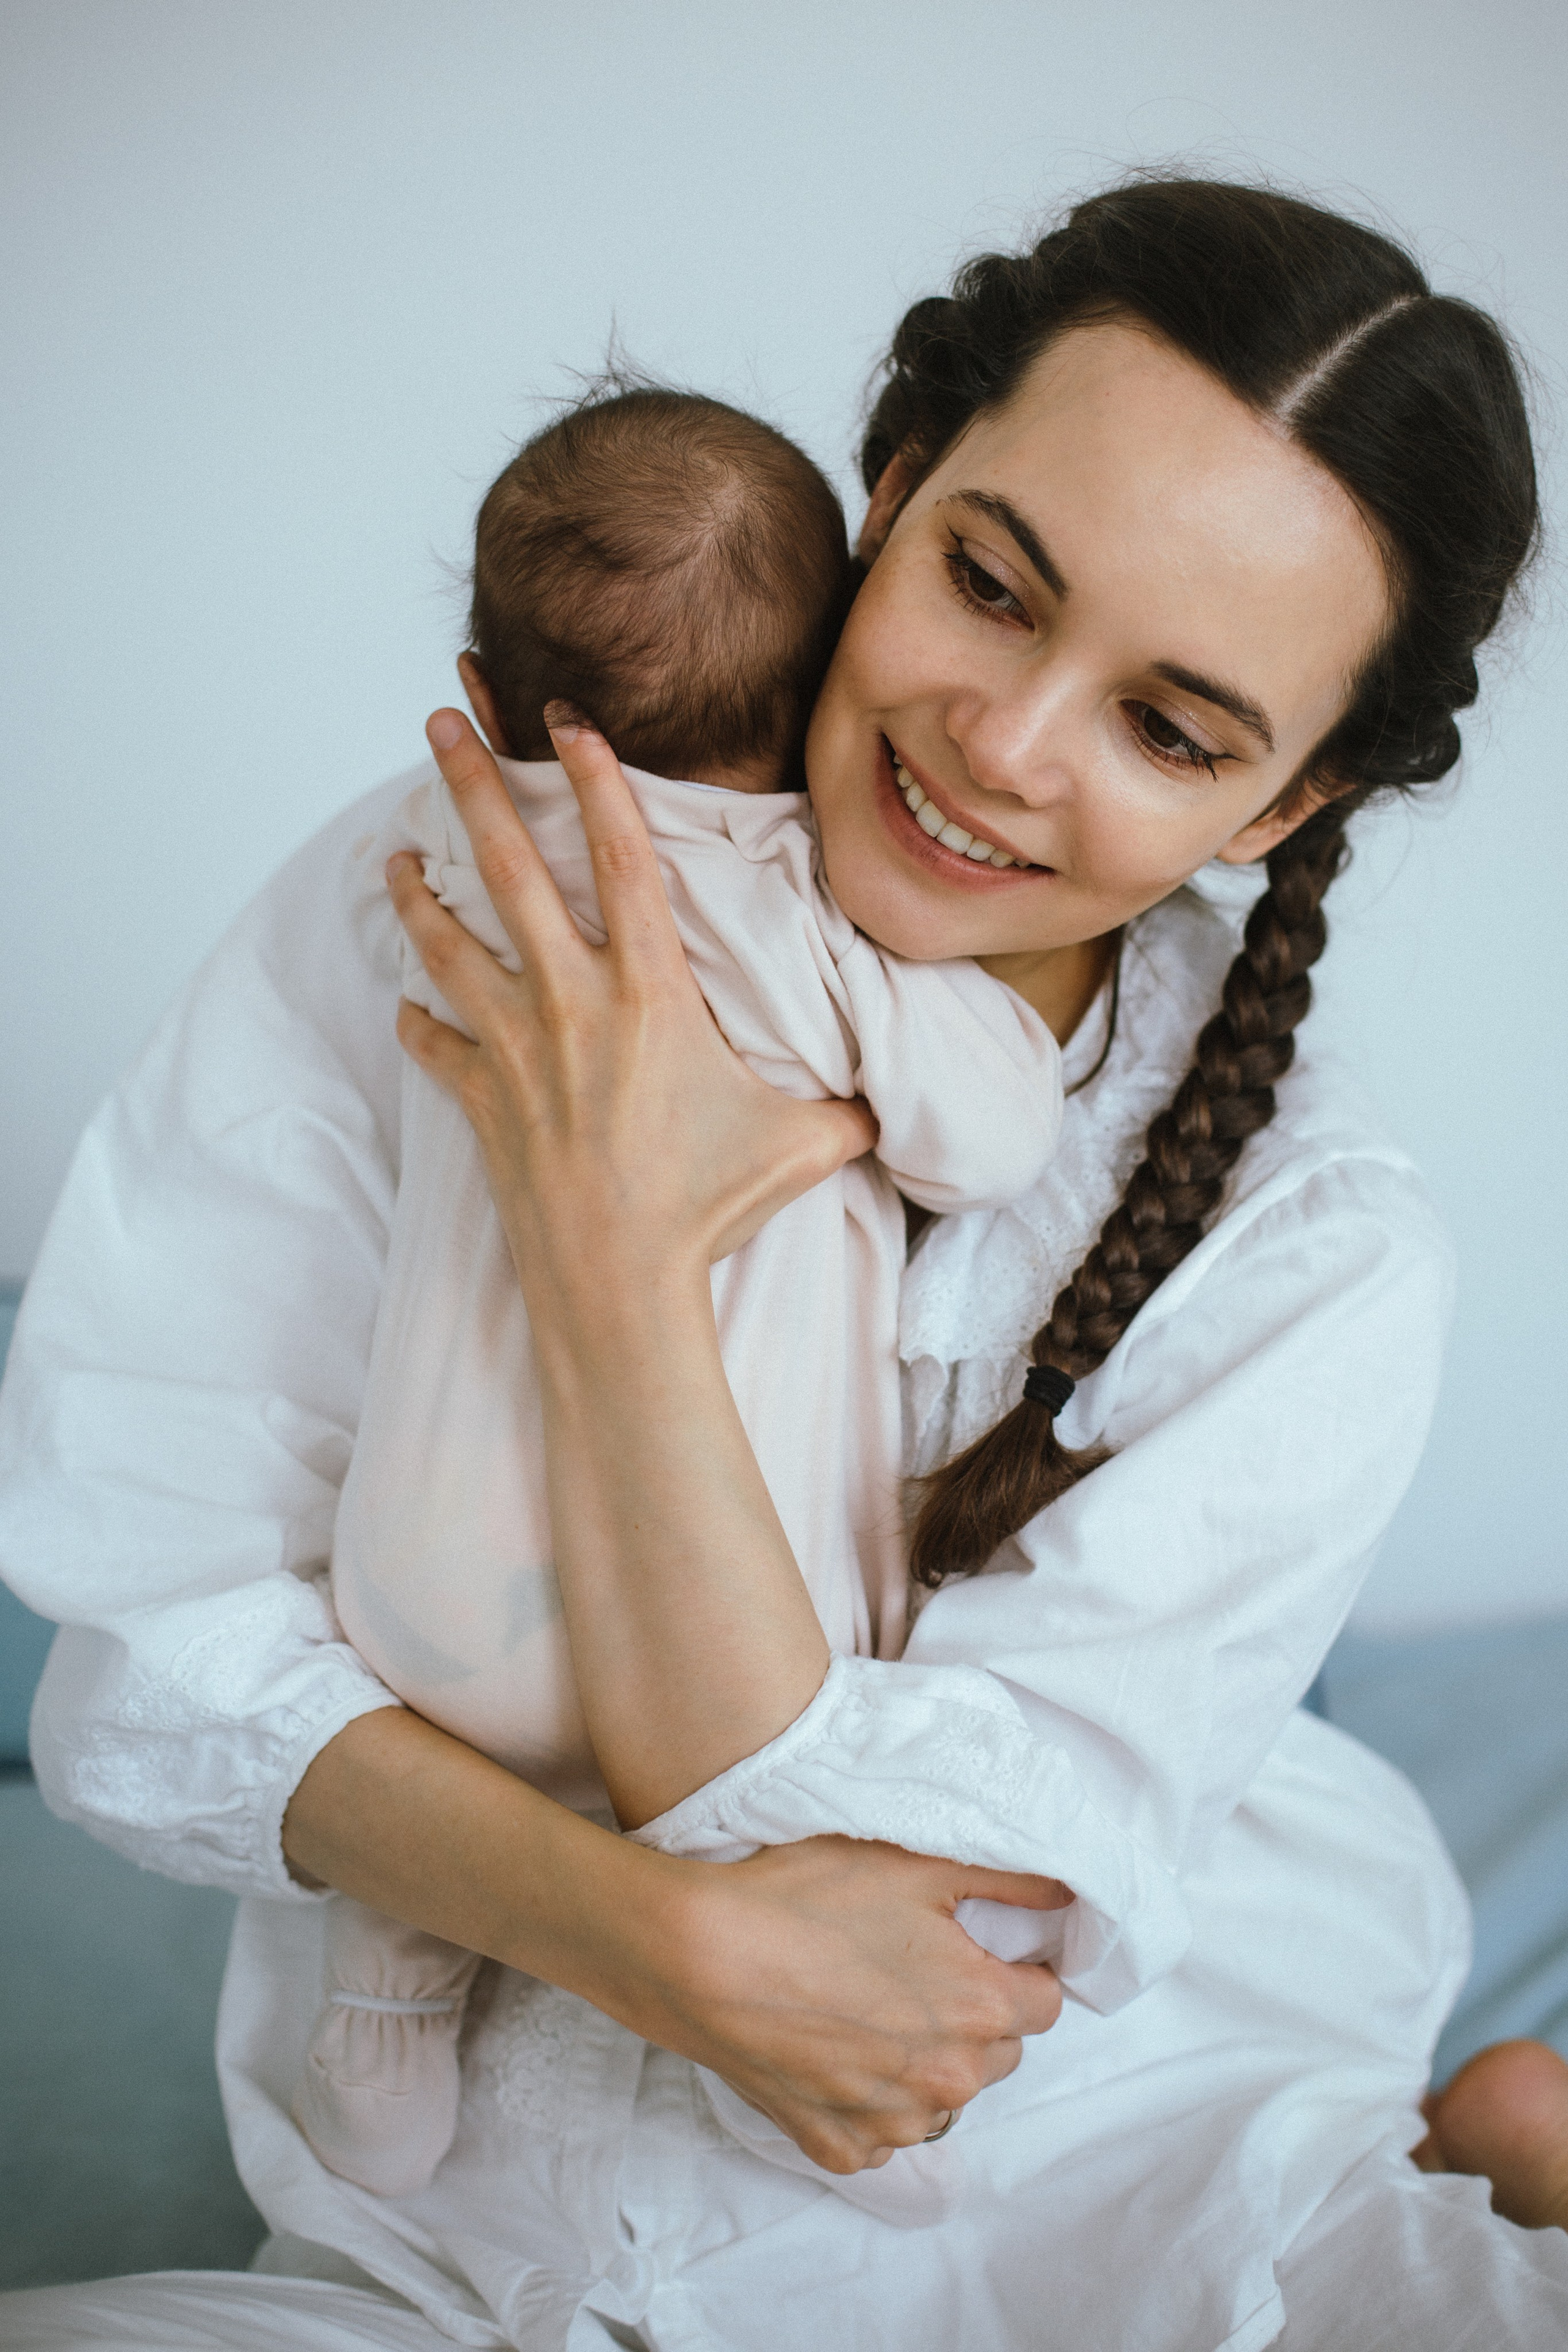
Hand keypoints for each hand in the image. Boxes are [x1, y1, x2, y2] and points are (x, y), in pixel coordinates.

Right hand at [286, 1714, 1069, 2178]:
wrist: (700, 1954)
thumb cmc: (806, 1897)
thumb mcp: (915, 1863)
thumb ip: (1008, 1878)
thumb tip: (1069, 1892)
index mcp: (979, 2009)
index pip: (1047, 1999)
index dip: (1020, 1964)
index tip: (983, 1944)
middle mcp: (947, 2082)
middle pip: (999, 2051)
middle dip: (975, 2012)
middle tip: (917, 1965)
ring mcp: (889, 2124)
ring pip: (942, 2097)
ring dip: (927, 2063)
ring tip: (871, 2006)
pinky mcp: (836, 2146)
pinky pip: (881, 2133)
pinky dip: (871, 2101)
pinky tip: (835, 2049)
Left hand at [389, 706, 876, 1322]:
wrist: (619, 1282)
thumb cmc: (709, 1209)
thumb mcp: (803, 1146)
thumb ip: (847, 1106)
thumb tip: (899, 1096)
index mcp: (651, 995)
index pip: (623, 860)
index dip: (597, 781)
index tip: (567, 720)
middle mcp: (572, 1005)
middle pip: (511, 869)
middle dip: (472, 784)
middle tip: (441, 720)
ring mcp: (517, 1050)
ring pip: (450, 946)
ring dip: (420, 895)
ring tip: (396, 856)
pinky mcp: (482, 1102)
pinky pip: (437, 1046)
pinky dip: (420, 1021)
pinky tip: (409, 1004)